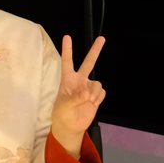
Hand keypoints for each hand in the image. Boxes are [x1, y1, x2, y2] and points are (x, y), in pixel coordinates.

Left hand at [51, 35, 106, 153]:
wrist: (71, 126)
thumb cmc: (62, 113)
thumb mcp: (64, 105)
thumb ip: (75, 98)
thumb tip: (87, 93)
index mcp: (67, 80)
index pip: (67, 61)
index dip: (68, 49)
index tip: (67, 37)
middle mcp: (79, 81)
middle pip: (89, 62)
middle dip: (95, 50)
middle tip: (102, 38)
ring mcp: (88, 88)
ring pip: (97, 83)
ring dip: (94, 92)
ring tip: (88, 100)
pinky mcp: (96, 96)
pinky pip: (101, 92)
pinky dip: (98, 98)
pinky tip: (92, 103)